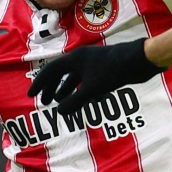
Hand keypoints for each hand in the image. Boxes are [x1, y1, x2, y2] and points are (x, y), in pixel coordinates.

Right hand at [27, 39, 160, 115]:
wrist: (140, 61)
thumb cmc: (114, 72)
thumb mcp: (92, 89)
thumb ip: (74, 101)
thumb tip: (59, 112)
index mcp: (75, 59)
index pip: (51, 70)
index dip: (40, 83)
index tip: (31, 95)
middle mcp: (82, 59)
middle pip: (60, 73)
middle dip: (51, 88)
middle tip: (45, 102)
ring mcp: (93, 63)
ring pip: (73, 78)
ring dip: (65, 90)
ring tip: (59, 103)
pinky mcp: (104, 69)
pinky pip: (85, 81)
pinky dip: (80, 91)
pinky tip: (81, 101)